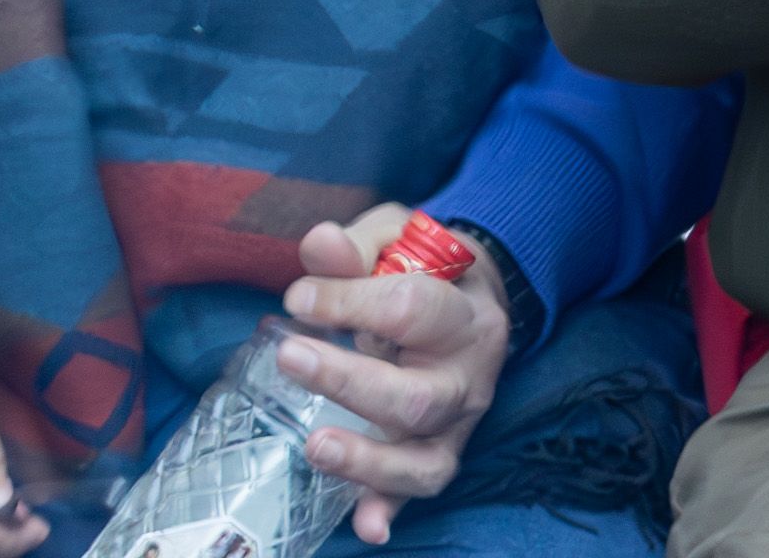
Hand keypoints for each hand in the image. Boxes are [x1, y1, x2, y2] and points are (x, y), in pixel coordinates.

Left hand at [279, 204, 515, 544]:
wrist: (477, 302)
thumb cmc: (429, 270)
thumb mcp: (400, 241)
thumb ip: (358, 247)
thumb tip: (317, 246)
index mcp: (467, 314)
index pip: (412, 309)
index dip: (351, 302)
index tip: (299, 297)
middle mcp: (469, 377)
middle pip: (417, 397)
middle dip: (350, 382)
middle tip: (290, 358)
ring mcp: (457, 425)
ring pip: (423, 461)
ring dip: (368, 461)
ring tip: (316, 445)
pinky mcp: (440, 454)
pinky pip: (417, 492)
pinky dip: (389, 510)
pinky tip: (365, 526)